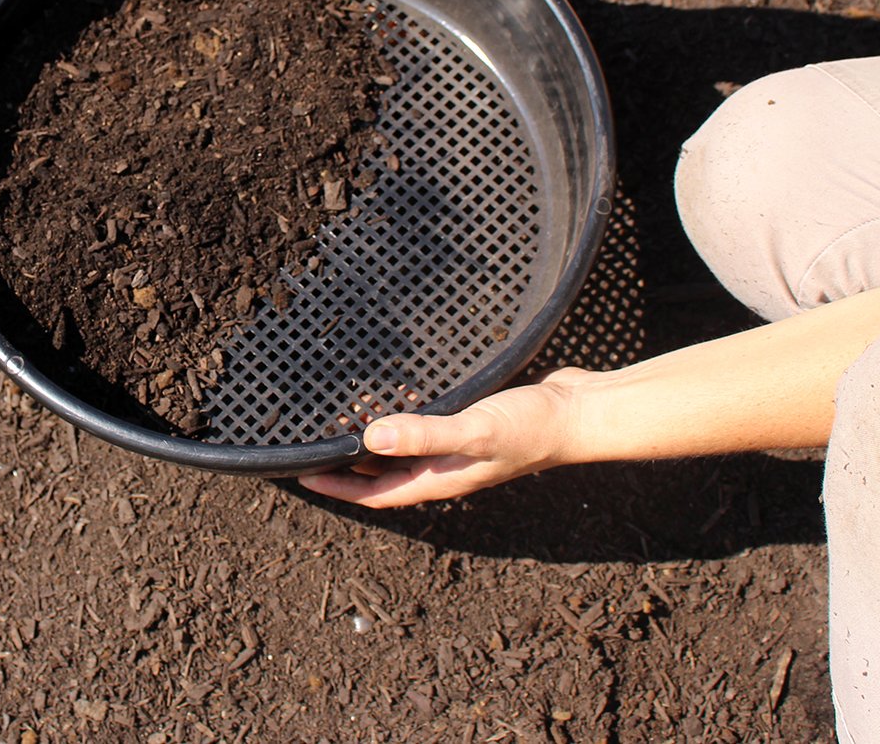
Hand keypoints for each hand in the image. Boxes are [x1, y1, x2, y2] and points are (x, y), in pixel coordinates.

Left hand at [298, 368, 595, 507]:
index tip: (301, 474)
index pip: (376, 492)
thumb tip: (370, 439)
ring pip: (405, 444)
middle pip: (384, 471)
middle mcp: (444, 466)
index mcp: (439, 478)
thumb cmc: (530, 428)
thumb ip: (425, 434)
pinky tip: (399, 386)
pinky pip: (427, 420)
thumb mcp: (473, 431)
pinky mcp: (471, 420)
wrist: (577, 413)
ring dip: (375, 433)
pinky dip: (407, 410)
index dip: (338, 486)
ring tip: (347, 409)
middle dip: (349, 460)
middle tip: (316, 438)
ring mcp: (458, 444)